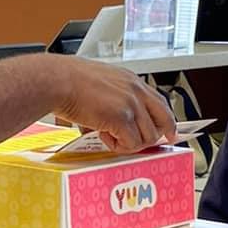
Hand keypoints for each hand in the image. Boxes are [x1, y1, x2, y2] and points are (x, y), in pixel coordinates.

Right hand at [49, 57, 177, 153]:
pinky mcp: (121, 118)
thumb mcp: (100, 83)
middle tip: (136, 144)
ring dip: (129, 142)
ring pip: (147, 137)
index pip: (160, 103)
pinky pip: (131, 143)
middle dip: (151, 138)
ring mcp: (131, 104)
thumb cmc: (69, 81)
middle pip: (162, 121)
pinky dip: (118, 146)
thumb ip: (114, 99)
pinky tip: (104, 137)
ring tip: (108, 136)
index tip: (169, 133)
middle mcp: (136, 91)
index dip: (167, 121)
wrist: (58, 81)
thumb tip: (116, 124)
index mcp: (132, 80)